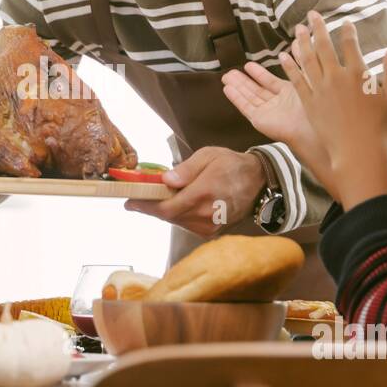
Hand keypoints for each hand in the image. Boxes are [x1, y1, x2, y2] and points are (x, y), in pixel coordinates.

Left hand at [123, 147, 263, 236]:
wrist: (258, 182)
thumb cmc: (232, 165)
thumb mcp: (208, 156)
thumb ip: (185, 169)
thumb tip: (166, 179)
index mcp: (204, 194)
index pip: (166, 207)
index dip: (144, 206)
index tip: (128, 202)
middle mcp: (206, 214)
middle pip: (167, 216)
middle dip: (150, 206)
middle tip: (138, 196)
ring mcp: (209, 225)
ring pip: (175, 221)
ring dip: (163, 210)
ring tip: (157, 196)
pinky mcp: (211, 231)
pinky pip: (185, 224)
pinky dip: (177, 214)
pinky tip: (176, 202)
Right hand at [222, 60, 331, 185]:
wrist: (311, 128)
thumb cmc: (314, 104)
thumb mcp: (306, 77)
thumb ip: (298, 61)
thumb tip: (295, 42)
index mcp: (288, 94)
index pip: (269, 82)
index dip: (258, 73)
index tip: (248, 65)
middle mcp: (276, 103)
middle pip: (255, 90)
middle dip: (242, 81)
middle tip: (229, 72)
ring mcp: (267, 113)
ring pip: (248, 97)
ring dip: (237, 87)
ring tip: (225, 77)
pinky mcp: (259, 120)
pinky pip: (245, 107)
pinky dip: (236, 98)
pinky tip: (227, 89)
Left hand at [282, 11, 386, 209]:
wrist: (358, 153)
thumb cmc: (380, 128)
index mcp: (358, 74)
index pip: (350, 45)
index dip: (347, 31)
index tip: (345, 22)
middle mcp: (337, 78)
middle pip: (324, 46)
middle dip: (318, 28)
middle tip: (312, 14)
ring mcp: (320, 90)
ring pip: (307, 59)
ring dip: (302, 42)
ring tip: (298, 30)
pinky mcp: (309, 104)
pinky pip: (296, 80)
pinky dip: (290, 66)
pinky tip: (284, 56)